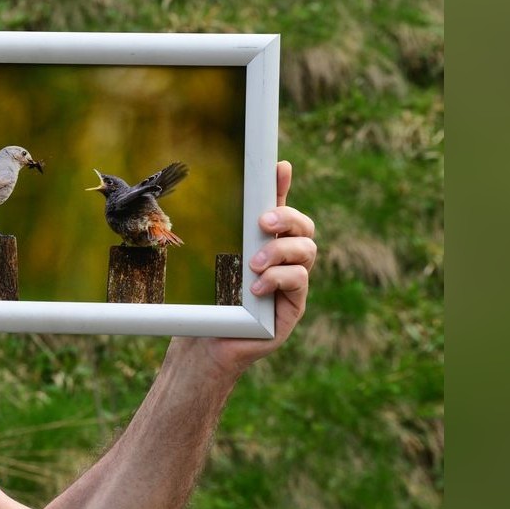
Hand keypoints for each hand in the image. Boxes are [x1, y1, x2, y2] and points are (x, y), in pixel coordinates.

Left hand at [169, 161, 316, 378]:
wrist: (203, 341)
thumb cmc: (210, 299)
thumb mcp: (218, 259)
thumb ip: (230, 231)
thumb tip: (228, 198)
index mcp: (269, 244)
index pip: (283, 210)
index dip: (284, 187)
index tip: (279, 167)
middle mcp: (286, 260)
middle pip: (305, 228)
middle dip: (288, 218)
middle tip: (263, 222)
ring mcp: (293, 284)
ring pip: (307, 252)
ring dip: (280, 251)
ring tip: (254, 263)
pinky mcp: (292, 307)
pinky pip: (300, 282)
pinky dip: (280, 278)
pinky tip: (257, 286)